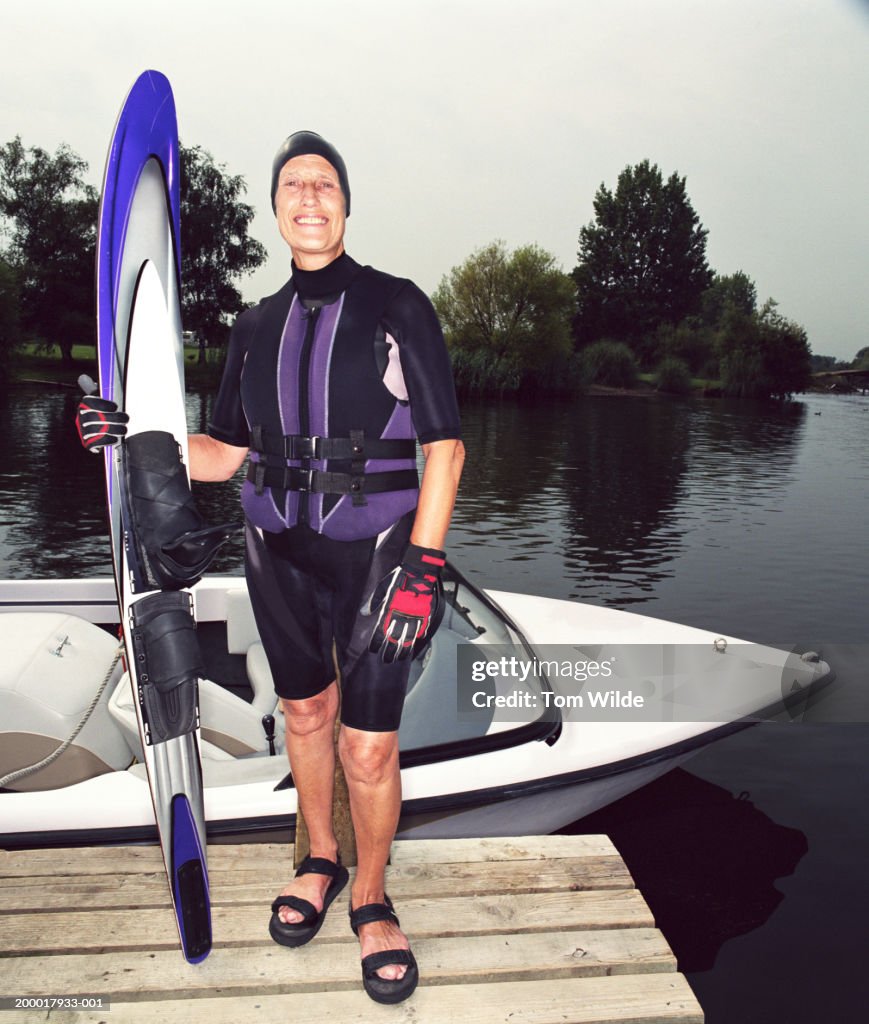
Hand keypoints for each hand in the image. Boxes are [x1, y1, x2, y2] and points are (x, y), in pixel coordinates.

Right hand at [75, 374, 128, 450]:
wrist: (97, 432)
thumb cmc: (100, 412)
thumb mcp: (98, 399)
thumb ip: (94, 389)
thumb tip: (83, 377)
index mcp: (84, 406)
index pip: (89, 403)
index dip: (103, 404)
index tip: (115, 406)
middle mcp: (80, 418)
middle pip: (95, 417)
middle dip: (114, 418)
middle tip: (126, 418)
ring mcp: (83, 431)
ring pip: (97, 430)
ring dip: (114, 430)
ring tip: (124, 429)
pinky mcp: (87, 443)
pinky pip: (96, 443)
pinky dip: (107, 441)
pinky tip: (115, 438)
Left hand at [368, 544, 445, 663]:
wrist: (418, 572)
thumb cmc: (400, 578)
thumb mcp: (382, 588)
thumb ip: (373, 601)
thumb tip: (364, 612)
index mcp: (390, 611)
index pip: (381, 632)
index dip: (377, 642)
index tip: (373, 649)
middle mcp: (402, 617)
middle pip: (394, 639)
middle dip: (390, 651)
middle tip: (386, 660)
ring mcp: (414, 617)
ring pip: (408, 638)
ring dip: (403, 649)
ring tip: (400, 657)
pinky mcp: (424, 614)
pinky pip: (421, 629)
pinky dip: (418, 637)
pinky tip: (415, 643)